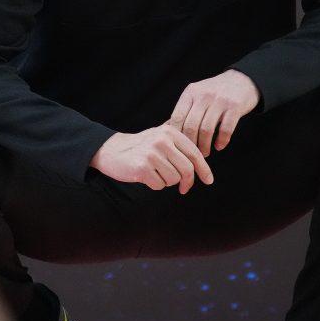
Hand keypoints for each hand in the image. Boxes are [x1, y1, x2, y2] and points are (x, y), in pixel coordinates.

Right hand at [88, 124, 214, 193]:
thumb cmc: (140, 147)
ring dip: (167, 182)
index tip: (209, 180)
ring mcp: (151, 154)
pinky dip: (155, 185)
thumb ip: (180, 144)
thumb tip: (204, 160)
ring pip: (174, 179)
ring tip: (156, 174)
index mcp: (169, 132)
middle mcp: (162, 141)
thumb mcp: (160, 137)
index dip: (204, 169)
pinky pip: (159, 185)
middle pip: (187, 169)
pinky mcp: (142, 167)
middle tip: (184, 188)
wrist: (111, 151)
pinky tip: (146, 176)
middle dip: (188, 182)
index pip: (195, 153)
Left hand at [169, 70, 259, 155]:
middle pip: (191, 126)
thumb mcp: (197, 95)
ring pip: (206, 130)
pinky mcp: (235, 106)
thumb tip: (167, 131)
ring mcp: (219, 100)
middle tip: (193, 154)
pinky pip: (225, 129)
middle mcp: (203, 95)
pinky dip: (221, 141)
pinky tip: (219, 146)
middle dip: (191, 144)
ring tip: (205, 153)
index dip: (177, 135)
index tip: (179, 146)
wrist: (241, 80)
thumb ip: (185, 110)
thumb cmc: (214, 92)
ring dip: (204, 146)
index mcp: (190, 92)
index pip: (177, 117)